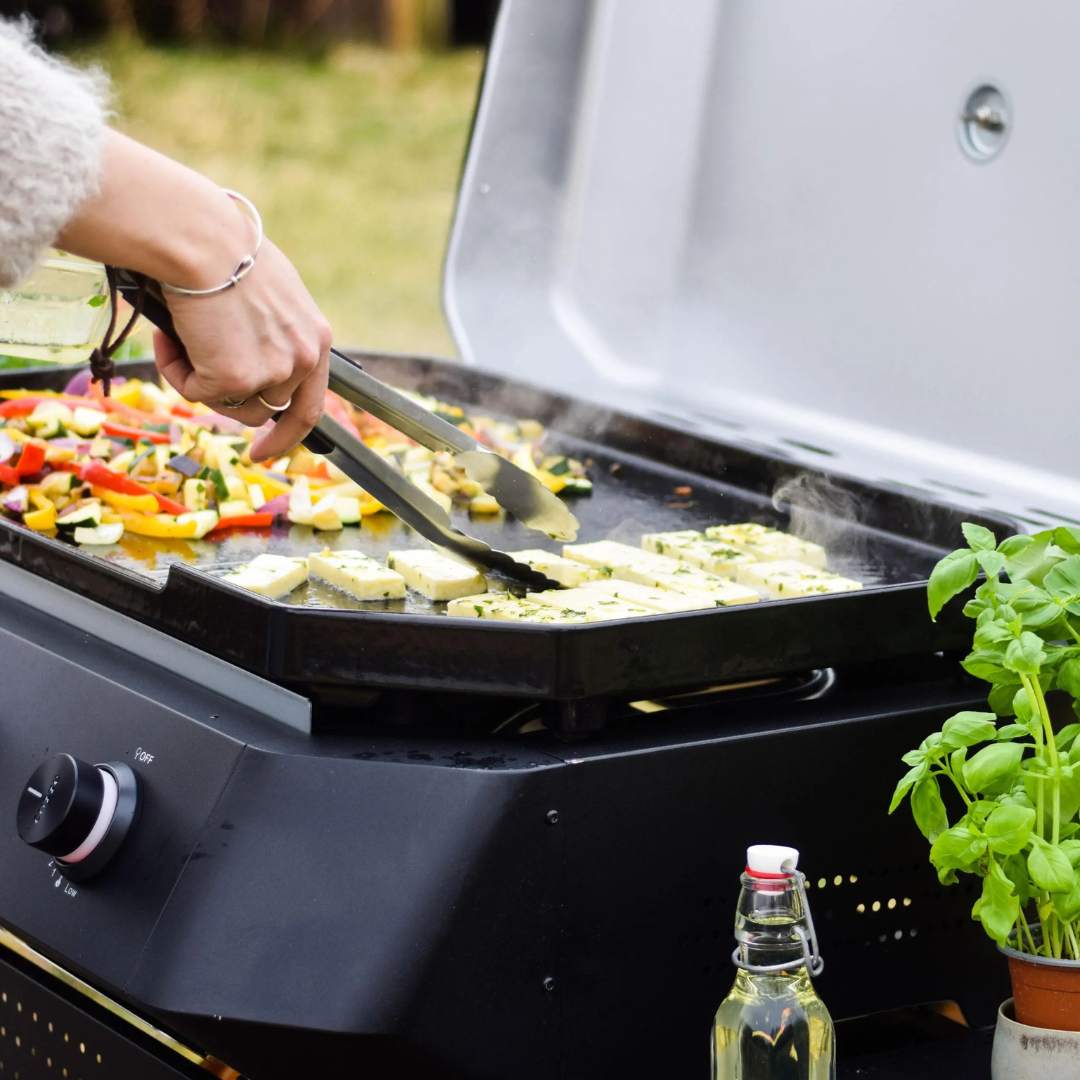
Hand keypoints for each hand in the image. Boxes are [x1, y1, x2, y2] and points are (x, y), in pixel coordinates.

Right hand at [57, 130, 332, 461]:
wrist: (200, 238)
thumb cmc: (223, 248)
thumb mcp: (269, 292)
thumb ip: (271, 329)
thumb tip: (248, 351)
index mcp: (315, 339)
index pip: (311, 406)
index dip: (288, 435)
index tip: (264, 450)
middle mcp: (302, 360)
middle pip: (264, 409)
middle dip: (228, 399)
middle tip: (194, 379)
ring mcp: (271, 372)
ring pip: (229, 405)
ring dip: (199, 379)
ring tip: (179, 337)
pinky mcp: (236, 378)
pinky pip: (196, 392)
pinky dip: (176, 369)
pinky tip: (170, 334)